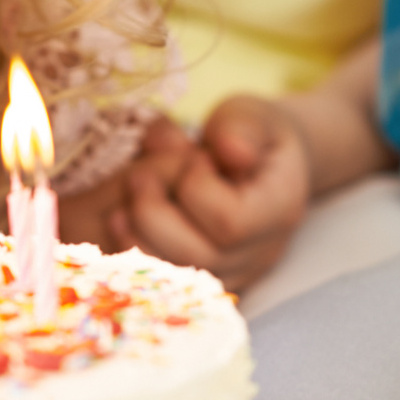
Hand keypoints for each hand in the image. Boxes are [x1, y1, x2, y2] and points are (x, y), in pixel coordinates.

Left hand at [111, 99, 310, 289]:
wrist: (261, 162)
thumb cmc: (250, 134)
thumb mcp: (250, 115)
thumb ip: (240, 127)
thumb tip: (230, 149)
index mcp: (278, 210)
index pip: (230, 221)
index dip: (196, 188)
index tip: (191, 156)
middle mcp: (259, 253)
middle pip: (199, 259)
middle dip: (154, 216)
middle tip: (138, 176)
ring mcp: (233, 273)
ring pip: (177, 281)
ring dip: (137, 241)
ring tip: (122, 205)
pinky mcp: (204, 281)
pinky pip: (165, 285)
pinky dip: (136, 256)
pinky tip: (121, 224)